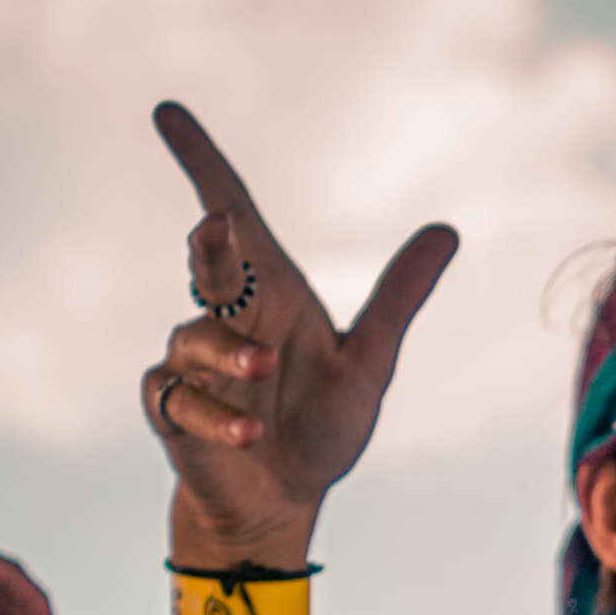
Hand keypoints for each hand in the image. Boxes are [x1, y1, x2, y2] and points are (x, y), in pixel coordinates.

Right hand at [140, 103, 456, 567]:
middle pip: (207, 263)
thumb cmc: (320, 428)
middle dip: (209, 244)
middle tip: (216, 226)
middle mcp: (226, 318)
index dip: (200, 161)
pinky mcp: (172, 411)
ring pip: (196, 338)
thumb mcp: (369, 363)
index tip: (167, 112)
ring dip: (230, 354)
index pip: (233, 213)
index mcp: (269, 292)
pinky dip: (217, 413)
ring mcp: (193, 364)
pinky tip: (250, 432)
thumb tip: (448, 231)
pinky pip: (181, 399)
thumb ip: (398, 299)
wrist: (285, 502)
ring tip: (268, 370)